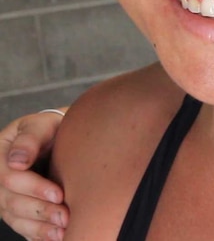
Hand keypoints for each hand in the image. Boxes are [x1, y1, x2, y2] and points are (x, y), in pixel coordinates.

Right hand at [0, 109, 68, 240]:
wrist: (60, 137)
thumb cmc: (51, 129)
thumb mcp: (41, 125)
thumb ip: (30, 139)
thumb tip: (17, 162)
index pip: (9, 178)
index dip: (33, 188)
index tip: (58, 194)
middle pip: (12, 202)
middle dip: (40, 211)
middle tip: (66, 217)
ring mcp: (6, 197)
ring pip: (17, 218)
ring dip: (40, 228)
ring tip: (63, 232)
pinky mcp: (18, 211)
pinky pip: (23, 227)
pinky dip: (39, 235)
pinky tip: (56, 238)